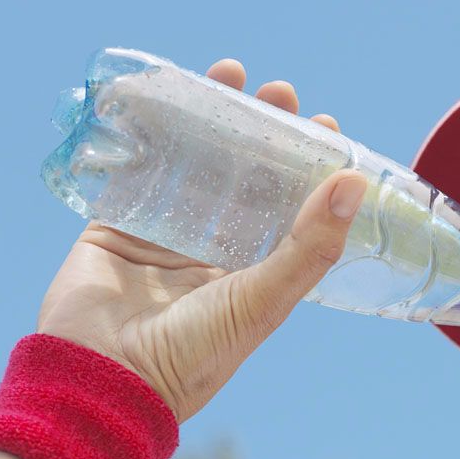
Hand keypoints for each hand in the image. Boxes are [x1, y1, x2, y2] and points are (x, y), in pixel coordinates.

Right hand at [36, 59, 366, 424]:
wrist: (105, 381)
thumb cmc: (196, 351)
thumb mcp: (264, 298)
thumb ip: (310, 244)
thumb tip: (355, 183)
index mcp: (258, 273)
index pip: (292, 209)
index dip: (309, 169)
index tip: (326, 127)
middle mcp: (216, 252)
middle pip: (245, 178)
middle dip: (263, 133)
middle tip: (280, 94)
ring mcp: (167, 236)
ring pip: (195, 165)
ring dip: (212, 123)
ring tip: (232, 77)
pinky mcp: (118, 226)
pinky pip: (138, 171)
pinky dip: (151, 135)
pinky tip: (172, 98)